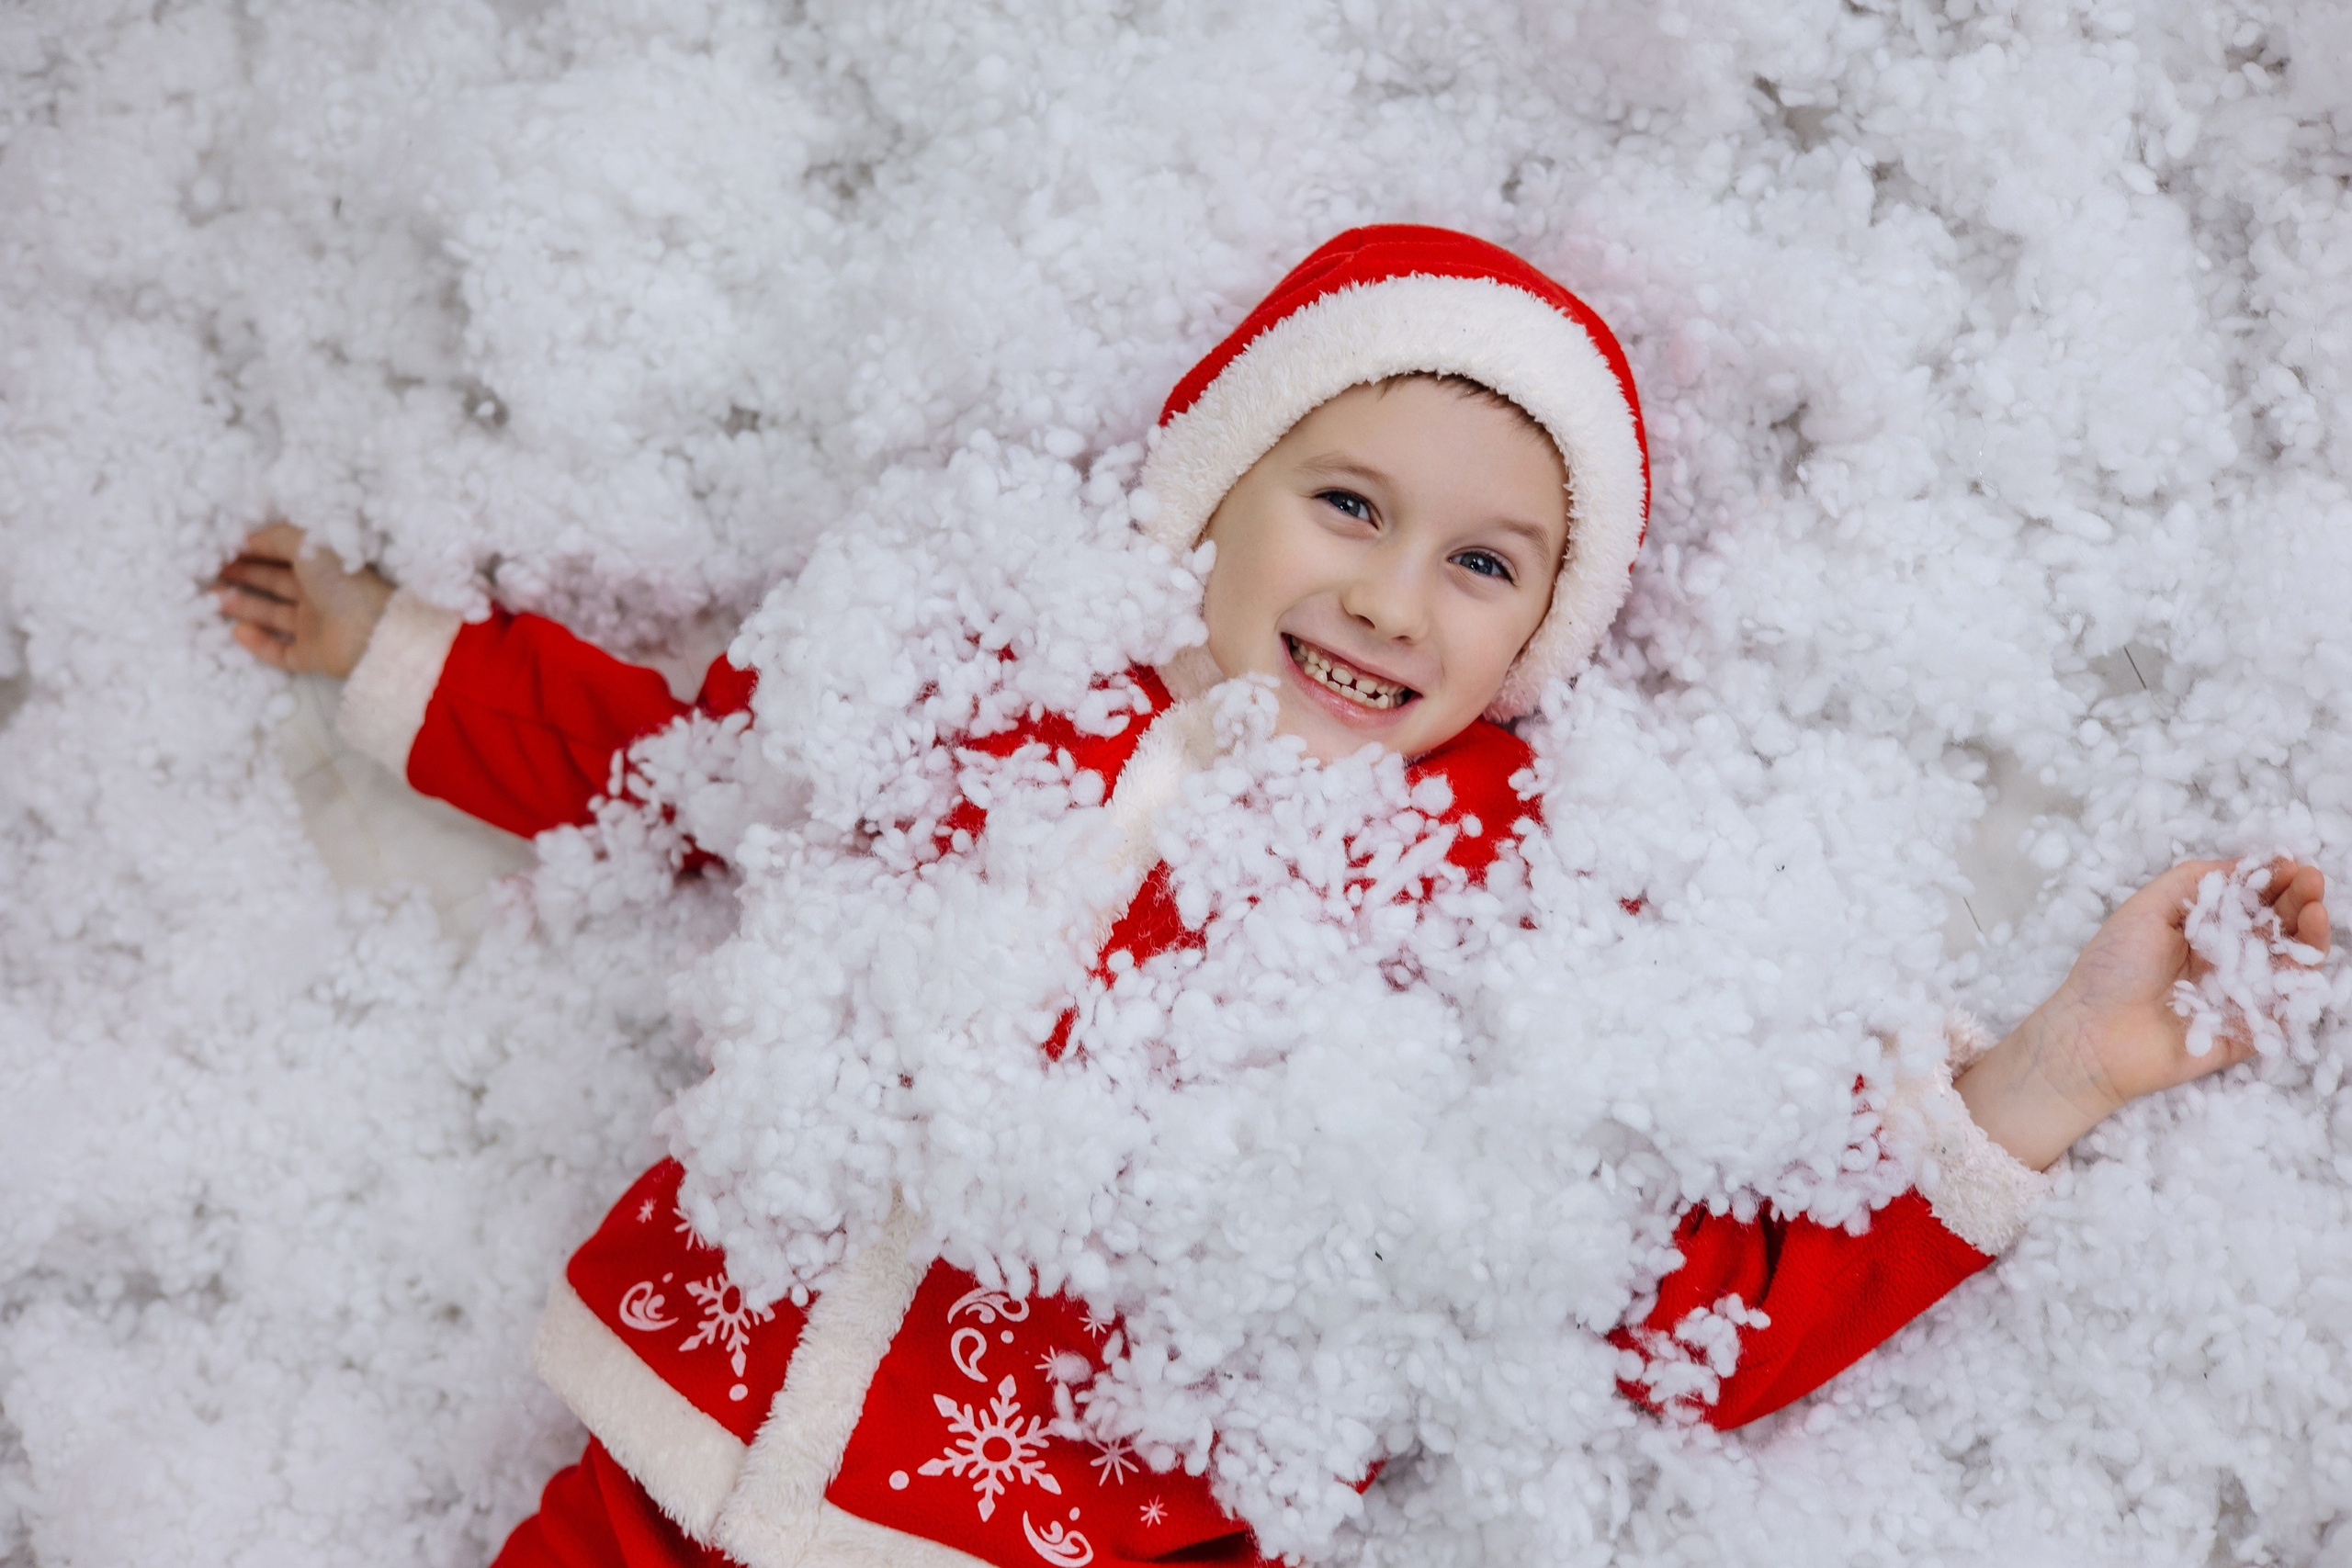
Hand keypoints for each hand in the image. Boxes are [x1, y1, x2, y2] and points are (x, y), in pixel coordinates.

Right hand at [212, 522, 394, 677]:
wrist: (372, 632)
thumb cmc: (343, 582)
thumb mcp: (309, 545)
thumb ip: (277, 537)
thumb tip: (246, 538)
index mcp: (323, 567)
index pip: (282, 557)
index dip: (253, 553)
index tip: (221, 550)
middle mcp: (319, 595)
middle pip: (274, 584)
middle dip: (242, 576)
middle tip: (209, 573)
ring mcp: (316, 627)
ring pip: (272, 616)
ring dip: (243, 606)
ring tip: (213, 598)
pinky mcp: (313, 657)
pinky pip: (280, 651)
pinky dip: (258, 643)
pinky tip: (237, 630)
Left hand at [1955, 856, 2330, 1170]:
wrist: (2092, 1036)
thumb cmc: (2110, 969)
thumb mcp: (2145, 909)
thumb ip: (2191, 883)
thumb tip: (2242, 865)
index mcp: (2201, 930)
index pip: (2248, 900)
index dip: (2270, 880)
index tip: (2288, 862)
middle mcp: (2226, 960)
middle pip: (2275, 927)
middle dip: (2297, 900)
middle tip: (2312, 880)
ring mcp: (2241, 995)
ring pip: (2289, 965)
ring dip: (2309, 936)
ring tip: (2316, 910)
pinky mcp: (2249, 1032)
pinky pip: (2286, 1010)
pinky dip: (2302, 986)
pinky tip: (2306, 958)